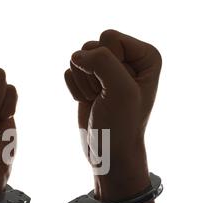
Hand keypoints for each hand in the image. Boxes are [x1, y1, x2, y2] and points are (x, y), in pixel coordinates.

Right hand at [64, 30, 161, 200]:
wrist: (109, 152)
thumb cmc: (121, 125)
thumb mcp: (120, 90)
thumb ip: (102, 62)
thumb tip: (75, 55)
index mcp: (145, 56)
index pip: (109, 38)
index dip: (107, 64)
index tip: (116, 89)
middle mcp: (127, 58)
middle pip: (92, 46)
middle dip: (92, 75)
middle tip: (105, 96)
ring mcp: (106, 69)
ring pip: (78, 57)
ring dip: (83, 84)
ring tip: (98, 100)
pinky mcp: (89, 79)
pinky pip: (70, 71)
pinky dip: (75, 89)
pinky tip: (89, 102)